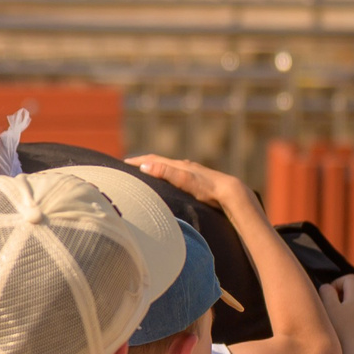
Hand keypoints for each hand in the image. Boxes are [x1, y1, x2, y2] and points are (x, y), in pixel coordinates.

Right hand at [125, 155, 253, 215]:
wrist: (230, 193)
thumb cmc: (208, 188)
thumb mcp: (184, 180)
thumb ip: (165, 172)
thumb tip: (144, 166)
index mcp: (178, 165)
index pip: (153, 160)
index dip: (137, 161)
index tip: (123, 163)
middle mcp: (183, 166)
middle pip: (159, 162)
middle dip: (143, 163)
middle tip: (129, 167)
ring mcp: (191, 173)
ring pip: (168, 168)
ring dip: (155, 169)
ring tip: (145, 174)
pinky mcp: (196, 182)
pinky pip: (176, 176)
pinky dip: (166, 176)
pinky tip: (169, 183)